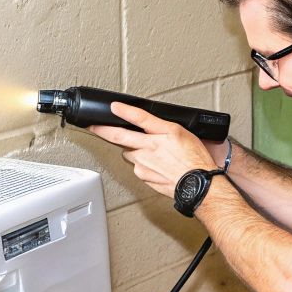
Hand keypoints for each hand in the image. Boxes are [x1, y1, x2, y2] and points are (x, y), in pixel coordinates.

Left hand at [87, 101, 218, 198]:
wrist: (198, 185)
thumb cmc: (194, 159)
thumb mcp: (179, 131)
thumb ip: (154, 123)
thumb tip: (139, 118)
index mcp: (155, 138)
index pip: (134, 120)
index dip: (122, 111)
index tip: (112, 106)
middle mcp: (145, 151)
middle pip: (118, 138)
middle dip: (103, 131)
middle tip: (94, 127)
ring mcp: (142, 166)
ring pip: (129, 153)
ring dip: (133, 149)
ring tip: (149, 148)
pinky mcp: (144, 177)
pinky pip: (138, 166)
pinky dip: (143, 163)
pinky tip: (156, 163)